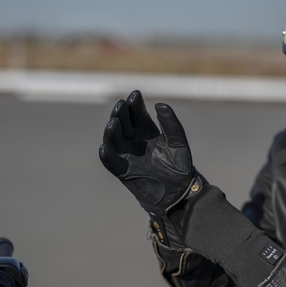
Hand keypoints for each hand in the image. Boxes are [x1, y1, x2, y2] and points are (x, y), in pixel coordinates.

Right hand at [99, 91, 199, 244]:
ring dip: (111, 132)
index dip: (135, 105)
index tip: (135, 95)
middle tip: (121, 105)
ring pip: (114, 141)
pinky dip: (107, 156)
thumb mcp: (177, 141)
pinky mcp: (124, 172)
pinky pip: (112, 163)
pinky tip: (104, 147)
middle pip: (123, 124)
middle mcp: (134, 141)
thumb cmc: (179, 165)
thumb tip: (159, 104)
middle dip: (121, 114)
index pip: (137, 114)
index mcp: (147, 131)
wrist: (180, 191)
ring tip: (113, 123)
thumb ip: (170, 123)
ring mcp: (128, 156)